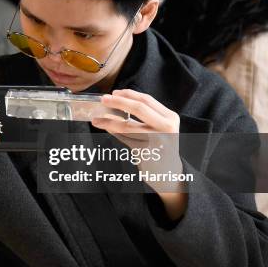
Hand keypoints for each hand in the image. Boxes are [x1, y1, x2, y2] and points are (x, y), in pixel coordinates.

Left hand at [91, 89, 186, 219]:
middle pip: (139, 108)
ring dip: (109, 121)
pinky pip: (125, 140)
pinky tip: (106, 128)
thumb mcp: (158, 128)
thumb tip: (115, 104)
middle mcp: (167, 127)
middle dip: (118, 102)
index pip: (147, 100)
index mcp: (170, 117)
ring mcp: (158, 140)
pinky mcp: (147, 153)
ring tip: (96, 119)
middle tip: (103, 99)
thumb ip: (142, 116)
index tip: (114, 92)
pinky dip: (114, 132)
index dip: (129, 94)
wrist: (169, 174)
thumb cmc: (160, 147)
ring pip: (128, 126)